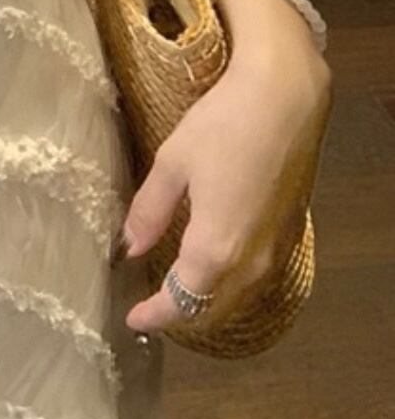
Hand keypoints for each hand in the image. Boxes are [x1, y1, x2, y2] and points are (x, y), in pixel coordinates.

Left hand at [117, 41, 331, 333]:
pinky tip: (214, 265)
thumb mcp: (172, 164)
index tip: (132, 319)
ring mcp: (277, 247)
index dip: (156, 315)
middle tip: (151, 309)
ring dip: (208, 301)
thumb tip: (129, 246)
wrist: (285, 99)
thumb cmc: (221, 126)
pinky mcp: (290, 229)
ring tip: (176, 291)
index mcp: (217, 247)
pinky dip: (231, 283)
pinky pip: (258, 275)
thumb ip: (150, 211)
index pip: (183, 301)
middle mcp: (252, 259)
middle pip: (215, 308)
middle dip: (182, 314)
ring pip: (240, 295)